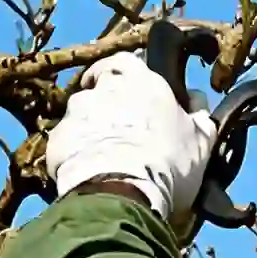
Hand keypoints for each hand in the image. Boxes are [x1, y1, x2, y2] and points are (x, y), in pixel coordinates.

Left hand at [47, 51, 218, 233]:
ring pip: (80, 115)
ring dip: (89, 129)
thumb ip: (198, 113)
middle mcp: (103, 88)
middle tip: (120, 129)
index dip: (125, 72)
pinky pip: (64, 143)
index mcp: (140, 80)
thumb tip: (196, 98)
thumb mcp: (201, 140)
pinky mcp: (55, 141)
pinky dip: (73, 154)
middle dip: (106, 103)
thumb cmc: (168, 164)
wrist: (123, 197)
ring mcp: (74, 113)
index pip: (127, 60)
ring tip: (103, 156)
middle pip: (99, 86)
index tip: (129, 87)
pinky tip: (87, 173)